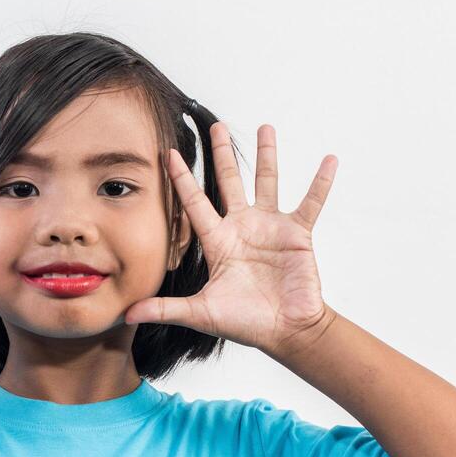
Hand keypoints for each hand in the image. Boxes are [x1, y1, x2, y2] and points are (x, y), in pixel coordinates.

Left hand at [122, 122, 338, 356]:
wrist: (285, 331)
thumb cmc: (245, 322)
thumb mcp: (200, 313)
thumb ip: (165, 308)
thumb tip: (126, 314)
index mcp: (218, 241)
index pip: (194, 203)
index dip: (181, 179)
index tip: (169, 153)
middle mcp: (242, 227)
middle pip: (229, 182)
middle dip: (222, 154)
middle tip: (216, 125)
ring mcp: (270, 227)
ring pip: (267, 182)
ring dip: (267, 155)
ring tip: (265, 126)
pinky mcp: (297, 233)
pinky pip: (311, 202)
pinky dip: (320, 182)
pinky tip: (329, 159)